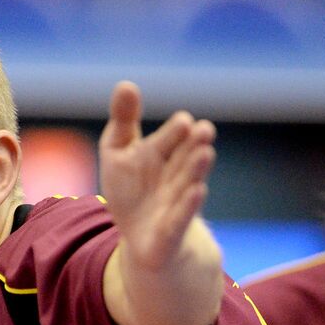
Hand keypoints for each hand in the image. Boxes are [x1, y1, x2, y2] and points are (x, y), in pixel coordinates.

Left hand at [98, 81, 216, 271]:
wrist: (141, 241)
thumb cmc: (132, 191)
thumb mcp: (120, 153)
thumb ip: (125, 120)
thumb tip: (127, 84)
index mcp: (166, 155)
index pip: (172, 139)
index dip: (176, 132)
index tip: (183, 121)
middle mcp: (177, 177)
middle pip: (185, 158)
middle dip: (193, 146)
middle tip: (203, 130)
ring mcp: (176, 204)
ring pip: (187, 184)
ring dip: (195, 170)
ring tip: (204, 154)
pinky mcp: (171, 232)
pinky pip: (180, 218)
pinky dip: (188, 206)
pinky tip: (198, 192)